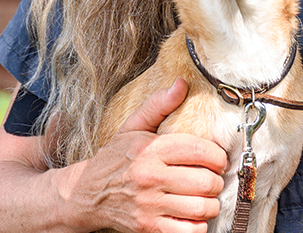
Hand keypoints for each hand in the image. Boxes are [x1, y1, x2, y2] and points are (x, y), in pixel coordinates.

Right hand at [71, 79, 228, 232]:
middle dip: (217, 180)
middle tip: (212, 178)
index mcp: (150, 149)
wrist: (85, 195)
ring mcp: (149, 205)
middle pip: (205, 181)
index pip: (200, 150)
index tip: (217, 159)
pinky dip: (198, 225)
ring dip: (211, 203)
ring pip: (202, 207)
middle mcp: (150, 177)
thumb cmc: (114, 159)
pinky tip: (193, 215)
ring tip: (205, 196)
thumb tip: (181, 84)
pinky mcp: (148, 228)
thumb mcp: (132, 127)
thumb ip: (158, 105)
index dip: (217, 155)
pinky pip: (189, 231)